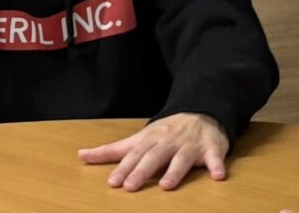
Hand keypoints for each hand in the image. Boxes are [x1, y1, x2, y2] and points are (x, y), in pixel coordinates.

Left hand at [77, 112, 228, 191]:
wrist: (200, 112)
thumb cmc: (164, 132)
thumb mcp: (137, 139)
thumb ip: (111, 150)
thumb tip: (81, 156)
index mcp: (149, 141)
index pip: (133, 155)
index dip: (123, 168)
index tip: (112, 182)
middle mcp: (168, 143)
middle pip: (153, 157)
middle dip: (142, 171)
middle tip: (130, 186)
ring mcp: (190, 146)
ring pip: (182, 159)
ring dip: (175, 172)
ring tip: (166, 186)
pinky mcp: (212, 148)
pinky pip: (216, 157)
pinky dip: (217, 165)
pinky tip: (218, 175)